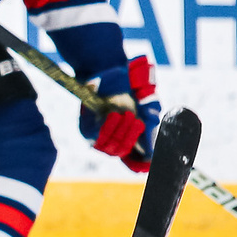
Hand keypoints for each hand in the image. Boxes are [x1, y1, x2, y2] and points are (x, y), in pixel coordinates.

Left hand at [80, 55, 160, 172]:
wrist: (111, 72)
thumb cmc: (130, 89)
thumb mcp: (147, 105)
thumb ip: (151, 126)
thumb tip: (151, 153)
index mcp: (128, 138)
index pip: (132, 161)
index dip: (138, 164)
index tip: (146, 162)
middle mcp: (112, 140)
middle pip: (122, 152)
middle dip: (132, 137)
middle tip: (137, 120)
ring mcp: (98, 136)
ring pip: (111, 148)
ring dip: (122, 132)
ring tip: (126, 114)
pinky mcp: (85, 129)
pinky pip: (98, 138)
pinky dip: (109, 128)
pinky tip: (114, 115)